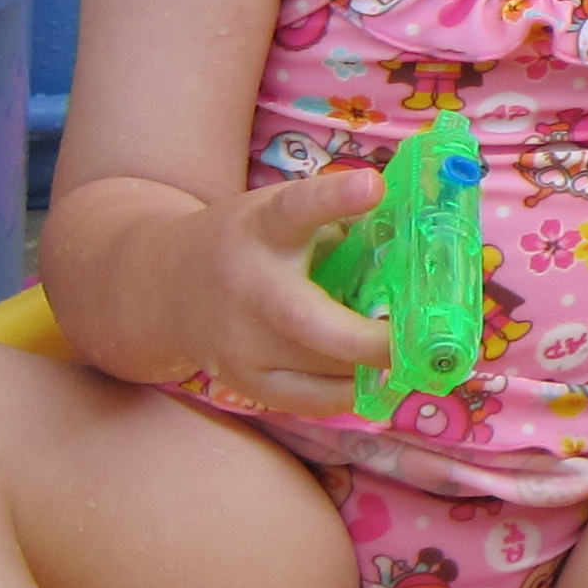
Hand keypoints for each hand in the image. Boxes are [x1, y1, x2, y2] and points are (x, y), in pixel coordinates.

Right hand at [163, 169, 396, 417]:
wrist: (164, 287)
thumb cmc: (250, 243)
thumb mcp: (282, 212)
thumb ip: (340, 222)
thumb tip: (423, 240)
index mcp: (263, 230)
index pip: (296, 210)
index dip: (335, 198)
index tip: (373, 186)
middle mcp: (247, 288)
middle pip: (306, 321)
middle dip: (369, 338)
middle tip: (419, 338)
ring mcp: (240, 343)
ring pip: (319, 370)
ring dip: (373, 366)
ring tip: (408, 354)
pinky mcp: (243, 382)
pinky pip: (311, 401)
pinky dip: (351, 392)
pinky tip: (374, 376)